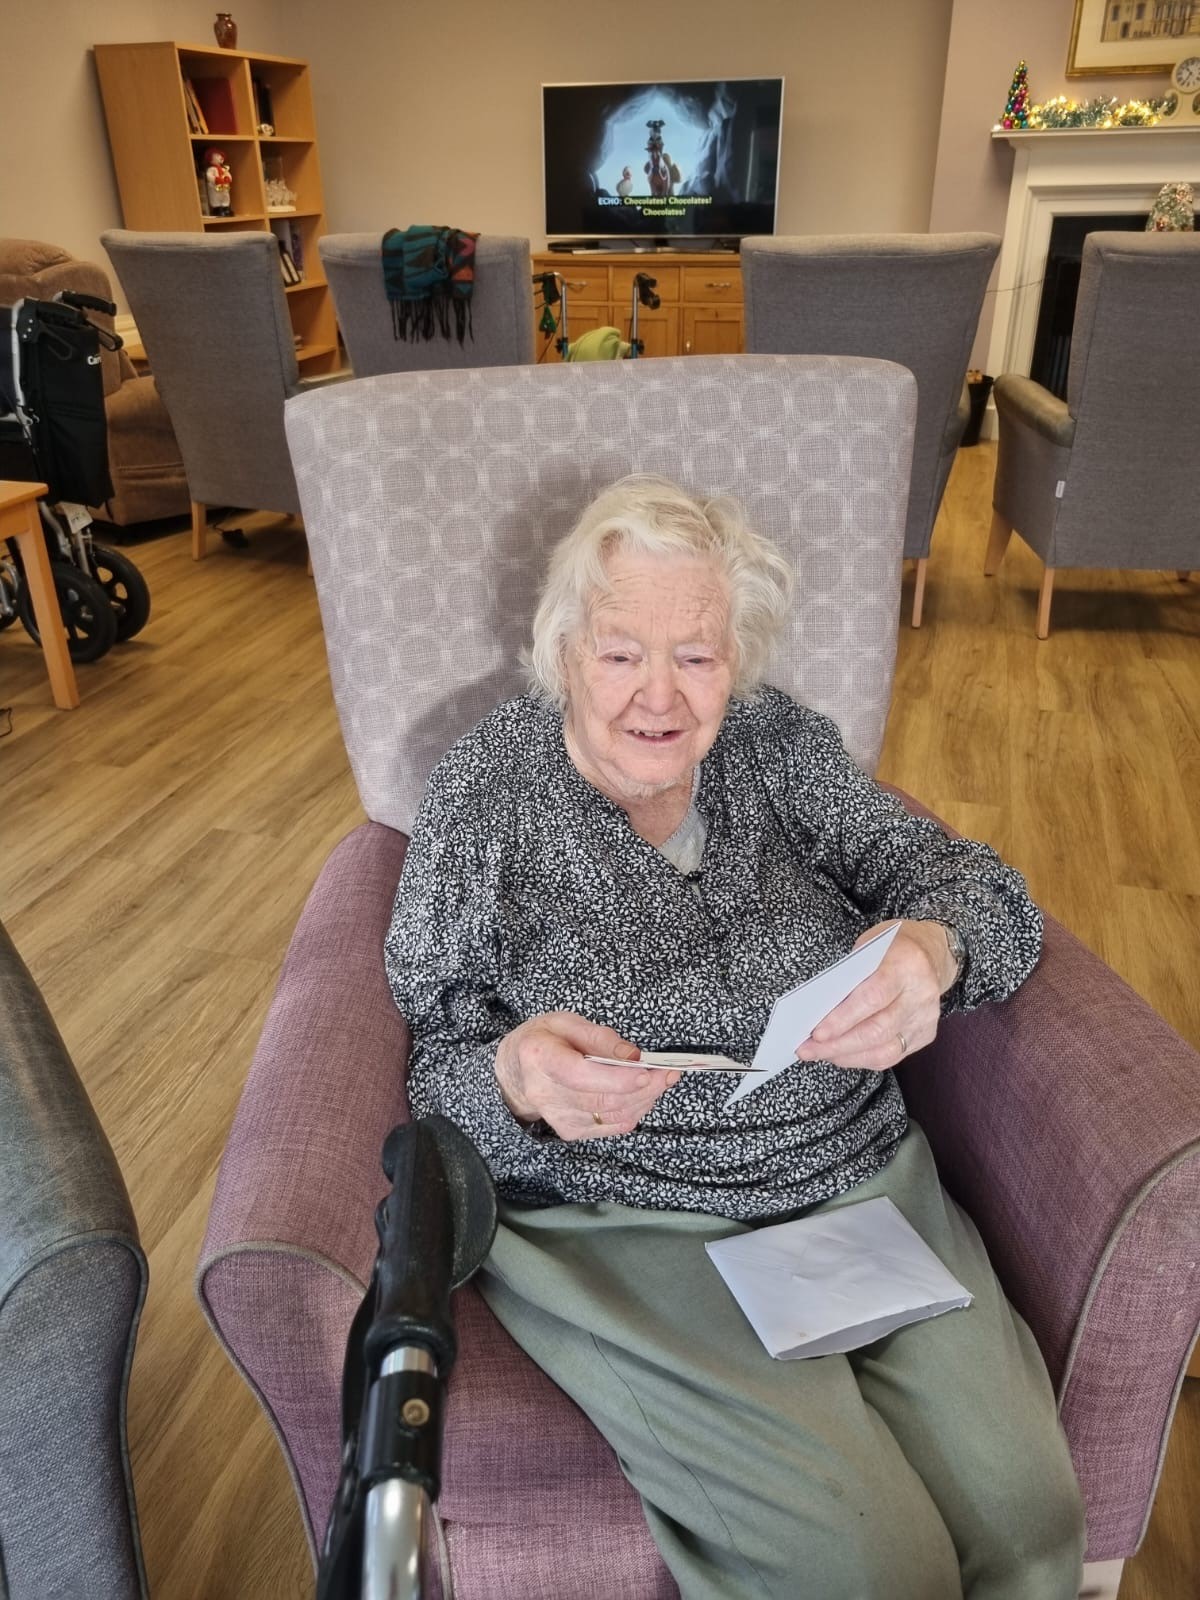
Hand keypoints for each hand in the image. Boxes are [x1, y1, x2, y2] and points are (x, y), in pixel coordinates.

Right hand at [495, 1012, 679, 1140]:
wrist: (517, 1071)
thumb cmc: (544, 1040)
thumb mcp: (566, 1022)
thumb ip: (600, 1037)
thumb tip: (633, 1056)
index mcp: (540, 1058)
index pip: (581, 1075)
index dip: (617, 1078)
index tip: (648, 1071)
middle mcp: (545, 1093)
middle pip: (602, 1099)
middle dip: (644, 1088)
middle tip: (670, 1073)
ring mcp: (557, 1117)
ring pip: (612, 1115)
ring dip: (645, 1099)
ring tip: (664, 1080)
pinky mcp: (570, 1131)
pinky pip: (612, 1125)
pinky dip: (635, 1110)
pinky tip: (643, 1094)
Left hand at [793, 920, 956, 1072]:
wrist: (931, 953)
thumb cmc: (891, 948)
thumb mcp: (868, 947)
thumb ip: (848, 976)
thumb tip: (818, 1010)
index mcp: (906, 964)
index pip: (873, 997)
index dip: (843, 1018)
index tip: (817, 1033)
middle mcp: (921, 994)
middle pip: (877, 1029)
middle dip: (838, 1044)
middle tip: (807, 1049)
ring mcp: (926, 1018)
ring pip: (885, 1050)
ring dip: (846, 1056)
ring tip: (819, 1054)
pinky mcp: (925, 1035)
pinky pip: (891, 1056)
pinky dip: (862, 1058)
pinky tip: (841, 1055)